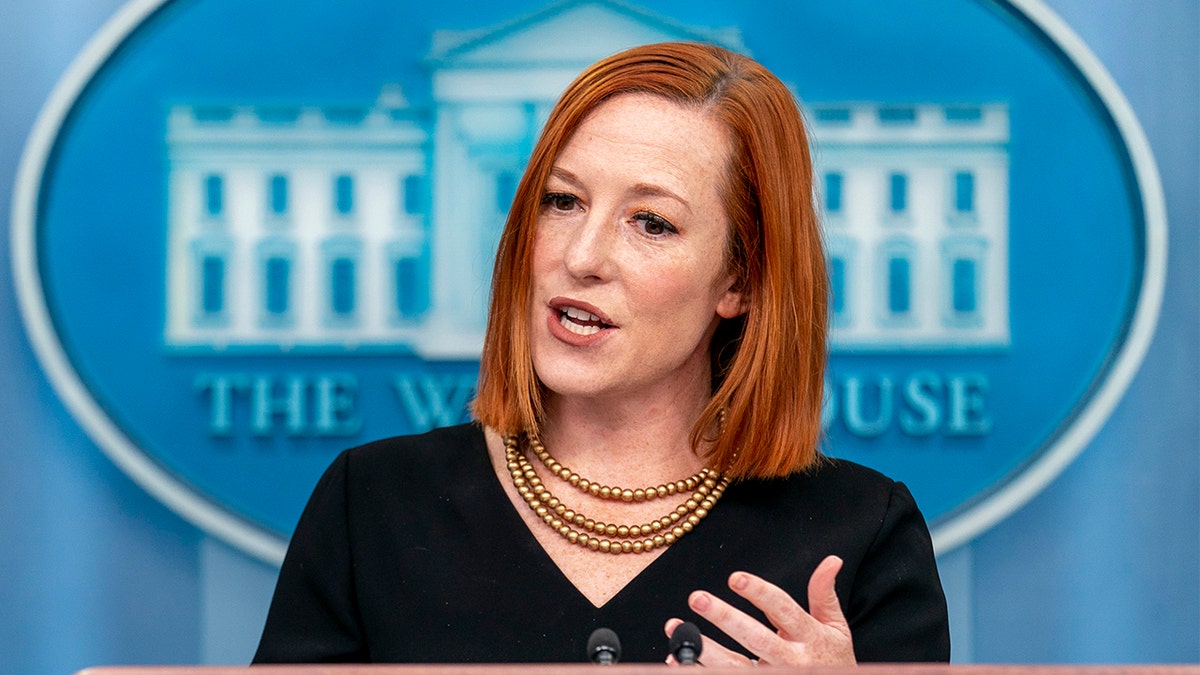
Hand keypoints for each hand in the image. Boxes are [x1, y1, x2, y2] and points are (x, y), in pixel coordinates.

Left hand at [664, 555, 855, 665]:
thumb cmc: (832, 660)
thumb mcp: (835, 627)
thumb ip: (824, 594)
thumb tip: (831, 560)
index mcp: (810, 637)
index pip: (783, 610)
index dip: (760, 593)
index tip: (735, 577)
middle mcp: (791, 660)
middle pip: (755, 638)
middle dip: (725, 618)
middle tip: (698, 598)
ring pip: (736, 666)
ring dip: (704, 650)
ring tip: (677, 629)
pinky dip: (701, 670)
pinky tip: (677, 660)